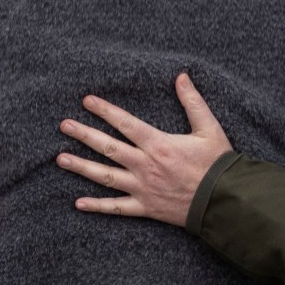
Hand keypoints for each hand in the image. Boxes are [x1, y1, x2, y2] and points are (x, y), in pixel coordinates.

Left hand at [56, 72, 232, 225]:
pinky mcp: (145, 207)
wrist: (224, 201)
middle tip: (63, 125)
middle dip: (83, 135)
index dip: (104, 111)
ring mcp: (143, 188)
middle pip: (108, 147)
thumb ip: (193, 102)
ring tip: (60, 159)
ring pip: (105, 176)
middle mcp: (145, 166)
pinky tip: (78, 203)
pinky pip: (117, 208)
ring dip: (81, 167)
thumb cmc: (218, 164)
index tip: (86, 101)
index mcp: (159, 144)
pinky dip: (97, 206)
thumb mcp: (209, 129)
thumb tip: (181, 76)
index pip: (125, 124)